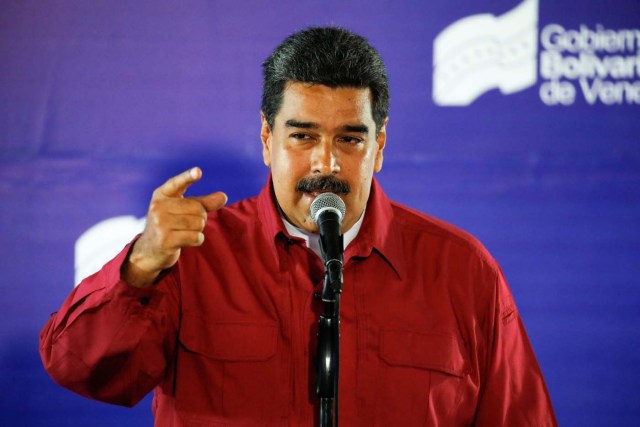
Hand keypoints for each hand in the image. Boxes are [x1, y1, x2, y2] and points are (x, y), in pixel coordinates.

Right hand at [122, 167, 226, 286]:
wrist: (150, 249)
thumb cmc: (171, 224)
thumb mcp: (183, 209)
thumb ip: (204, 202)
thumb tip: (223, 196)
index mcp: (162, 194)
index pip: (177, 183)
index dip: (188, 177)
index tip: (198, 171)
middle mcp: (158, 207)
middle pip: (198, 208)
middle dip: (200, 217)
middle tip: (187, 223)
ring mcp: (160, 224)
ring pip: (199, 223)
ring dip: (198, 229)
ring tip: (185, 231)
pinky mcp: (165, 240)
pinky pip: (196, 237)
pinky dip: (197, 239)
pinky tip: (186, 240)